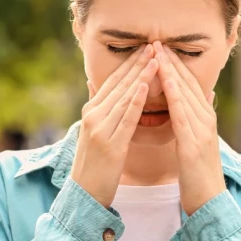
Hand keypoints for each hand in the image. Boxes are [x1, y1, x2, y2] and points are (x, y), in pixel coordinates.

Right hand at [70, 44, 158, 207]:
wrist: (84, 195)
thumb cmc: (93, 166)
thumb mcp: (93, 133)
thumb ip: (98, 109)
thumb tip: (94, 85)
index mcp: (91, 112)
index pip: (112, 81)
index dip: (129, 64)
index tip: (145, 48)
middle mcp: (93, 115)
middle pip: (119, 84)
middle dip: (138, 63)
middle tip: (154, 44)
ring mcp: (100, 129)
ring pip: (125, 96)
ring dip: (141, 75)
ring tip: (156, 58)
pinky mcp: (110, 144)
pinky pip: (125, 118)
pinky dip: (136, 100)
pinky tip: (145, 86)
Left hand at [153, 41, 226, 215]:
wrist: (209, 203)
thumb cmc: (198, 175)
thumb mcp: (197, 142)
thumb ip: (197, 119)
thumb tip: (203, 96)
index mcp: (204, 119)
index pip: (189, 85)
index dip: (175, 65)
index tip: (160, 47)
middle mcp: (206, 120)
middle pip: (188, 83)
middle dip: (172, 61)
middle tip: (156, 40)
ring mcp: (202, 131)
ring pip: (186, 94)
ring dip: (172, 71)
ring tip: (158, 52)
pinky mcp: (195, 144)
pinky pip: (183, 115)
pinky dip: (176, 96)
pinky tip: (167, 82)